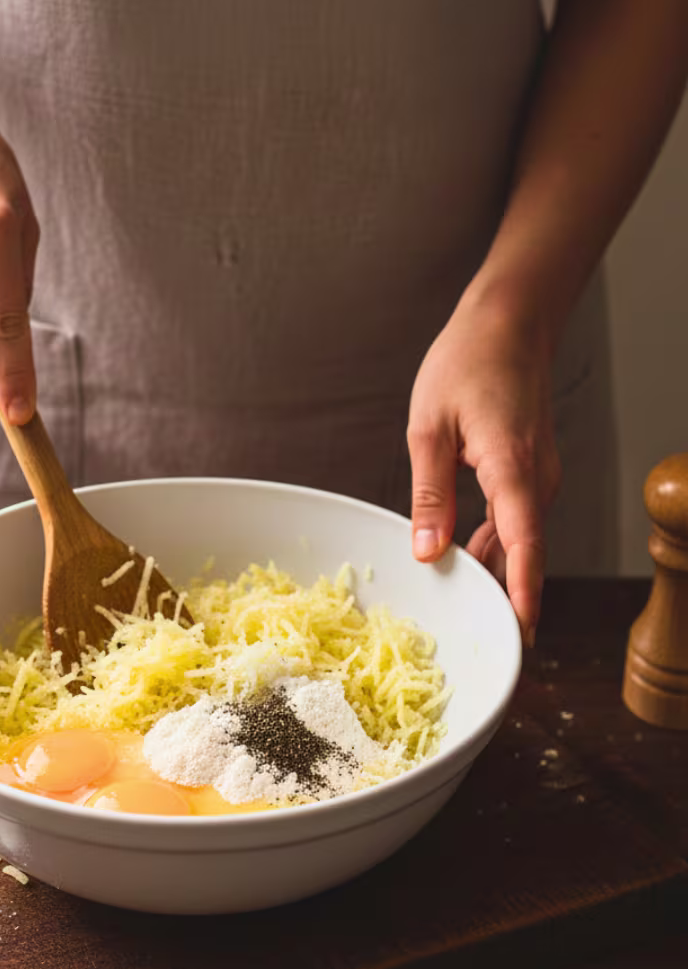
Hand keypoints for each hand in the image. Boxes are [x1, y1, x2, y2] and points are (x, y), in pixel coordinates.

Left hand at [407, 300, 560, 644]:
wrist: (508, 323)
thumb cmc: (465, 364)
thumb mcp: (429, 429)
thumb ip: (430, 494)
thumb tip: (428, 552)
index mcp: (513, 469)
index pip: (524, 546)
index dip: (522, 594)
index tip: (519, 637)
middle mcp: (537, 479)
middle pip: (527, 553)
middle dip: (509, 600)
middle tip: (488, 645)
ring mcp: (539, 475)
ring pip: (523, 539)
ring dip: (501, 572)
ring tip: (471, 611)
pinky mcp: (531, 469)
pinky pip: (519, 519)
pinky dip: (500, 544)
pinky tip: (472, 559)